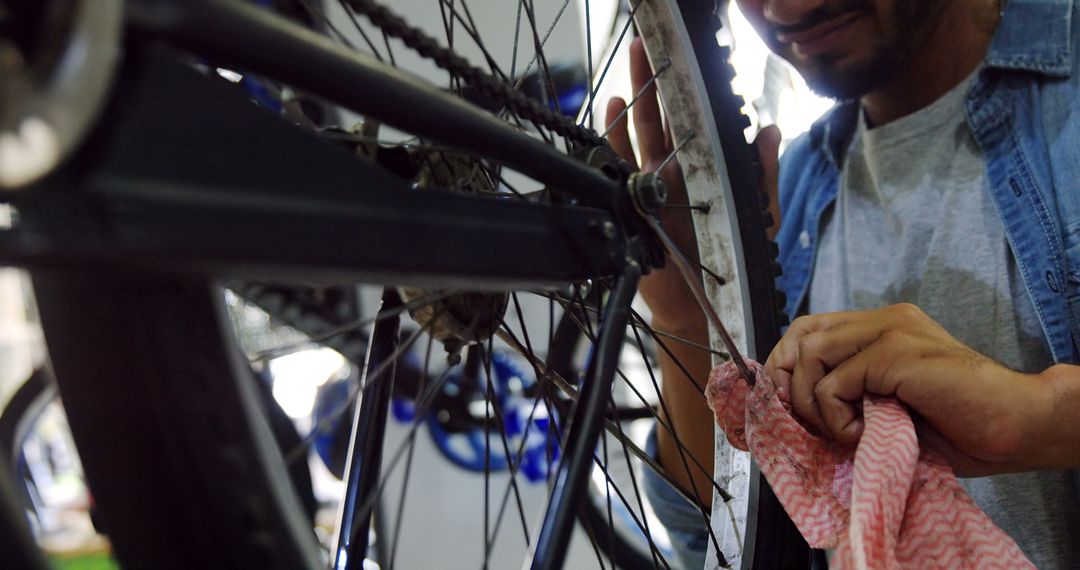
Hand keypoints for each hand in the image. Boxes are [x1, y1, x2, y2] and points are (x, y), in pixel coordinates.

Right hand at [604, 37, 781, 331]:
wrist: (698, 305)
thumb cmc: (729, 264)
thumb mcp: (758, 217)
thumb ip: (763, 175)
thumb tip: (771, 130)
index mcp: (703, 171)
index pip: (696, 123)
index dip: (691, 92)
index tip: (690, 59)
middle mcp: (673, 171)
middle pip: (662, 115)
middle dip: (656, 77)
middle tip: (651, 40)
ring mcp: (648, 182)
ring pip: (640, 128)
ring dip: (636, 92)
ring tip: (634, 56)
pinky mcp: (630, 199)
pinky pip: (618, 161)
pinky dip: (615, 132)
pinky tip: (614, 105)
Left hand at [763, 303, 1053, 475]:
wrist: (1018, 425)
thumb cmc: (961, 425)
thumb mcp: (889, 406)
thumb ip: (851, 393)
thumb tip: (795, 407)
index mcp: (883, 327)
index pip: (809, 329)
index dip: (787, 366)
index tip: (790, 407)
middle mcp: (884, 320)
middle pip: (801, 333)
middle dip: (788, 381)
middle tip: (806, 422)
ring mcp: (891, 331)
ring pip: (810, 354)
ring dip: (812, 404)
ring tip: (843, 431)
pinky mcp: (895, 353)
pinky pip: (834, 383)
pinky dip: (836, 417)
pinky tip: (863, 434)